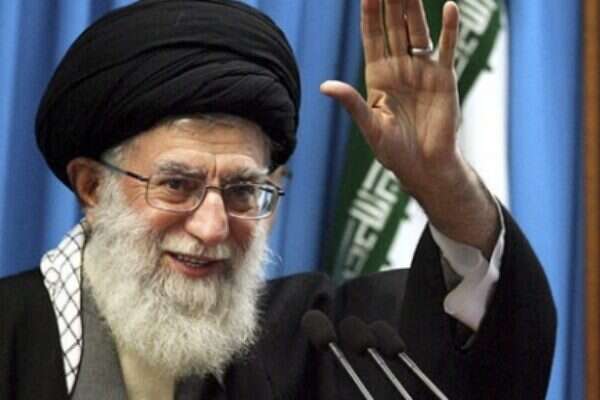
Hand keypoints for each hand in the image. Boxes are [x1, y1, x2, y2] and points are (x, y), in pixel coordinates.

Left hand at [321, 0, 498, 255]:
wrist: (425, 166)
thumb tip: (325, 86)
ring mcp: (422, 70)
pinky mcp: (444, 78)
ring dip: (415, 7)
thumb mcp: (370, 127)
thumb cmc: (394, 151)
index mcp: (378, 76)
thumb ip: (352, 103)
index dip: (369, 14)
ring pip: (418, 30)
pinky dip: (449, 28)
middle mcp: (400, 67)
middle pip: (394, 26)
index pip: (373, 37)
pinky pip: (447, 48)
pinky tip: (448, 6)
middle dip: (392, 1)